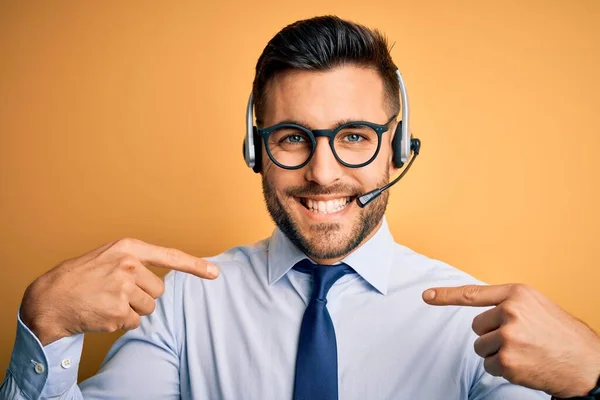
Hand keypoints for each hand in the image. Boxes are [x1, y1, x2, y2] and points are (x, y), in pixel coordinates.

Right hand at [20, 238, 218, 345]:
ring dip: (132, 310)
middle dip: (143, 295)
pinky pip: (134, 322)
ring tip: (108, 301)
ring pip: (148, 308)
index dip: (195, 266)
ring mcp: (123, 289)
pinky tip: (102, 313)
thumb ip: (136, 262)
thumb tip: (162, 281)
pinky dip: (121, 322)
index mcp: (128, 248)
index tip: (215, 273)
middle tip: (117, 292)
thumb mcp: (109, 257)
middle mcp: (129, 266)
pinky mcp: (118, 311)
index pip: (170, 256)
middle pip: (158, 290)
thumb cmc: (81, 277)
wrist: (49, 298)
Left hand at [422, 284, 599, 397]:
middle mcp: (510, 311)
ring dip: (497, 353)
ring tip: (524, 352)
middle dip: (492, 335)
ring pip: (481, 347)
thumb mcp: (535, 305)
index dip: (445, 295)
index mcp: (516, 293)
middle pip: (476, 327)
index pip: (472, 293)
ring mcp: (508, 336)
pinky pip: (489, 365)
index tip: (425, 295)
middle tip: (520, 340)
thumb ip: (507, 303)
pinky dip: (503, 369)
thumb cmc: (559, 333)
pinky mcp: (508, 360)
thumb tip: (479, 309)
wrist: (586, 362)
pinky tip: (524, 365)